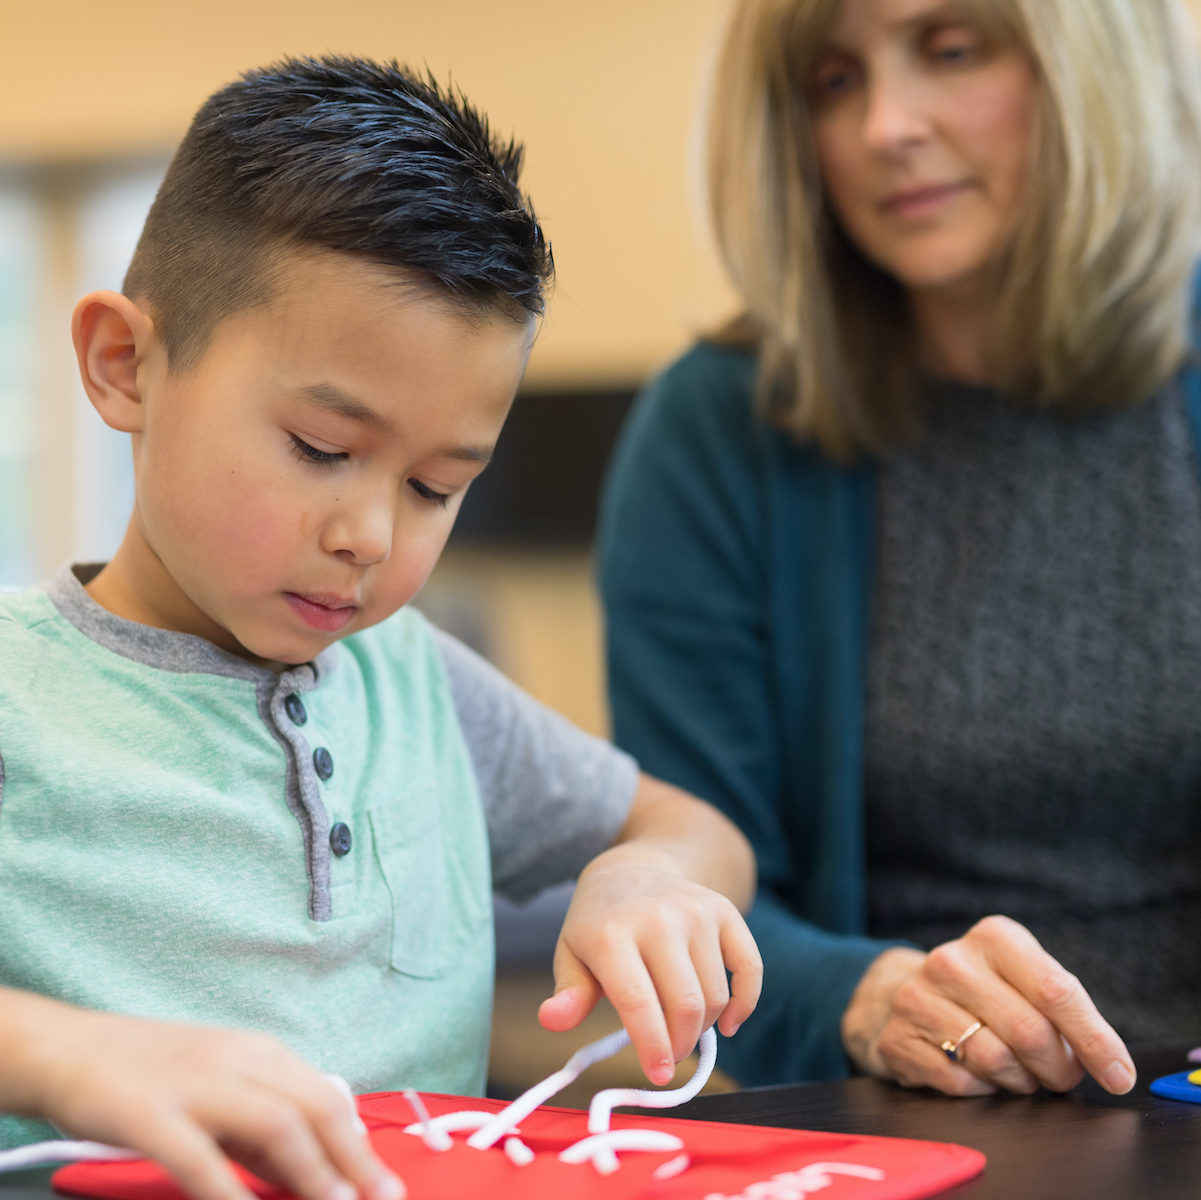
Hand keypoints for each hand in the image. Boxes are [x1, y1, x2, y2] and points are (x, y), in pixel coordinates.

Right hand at [4, 994, 403, 1199]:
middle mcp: (239, 1062)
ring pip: (275, 1124)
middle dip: (353, 1160)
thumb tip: (307, 1177)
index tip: (385, 1185)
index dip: (361, 1144)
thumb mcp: (220, 1090)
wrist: (74, 1048)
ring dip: (312, 1172)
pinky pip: (200, 1157)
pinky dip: (230, 1192)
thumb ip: (262, 1133)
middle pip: (315, 1107)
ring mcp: (197, 1085)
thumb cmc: (154, 1076)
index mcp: (261, 1055)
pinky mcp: (151, 1113)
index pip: (327, 1098)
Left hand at [537, 845, 762, 1085]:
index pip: (637, 1001)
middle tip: (668, 1056)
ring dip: (703, 1027)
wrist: (631, 870)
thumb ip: (568, 992)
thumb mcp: (572, 954)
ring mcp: (695, 911)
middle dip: (679, 1044)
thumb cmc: (598, 925)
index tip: (658, 1075)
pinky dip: (744, 1004)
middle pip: (685, 1003)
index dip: (652, 1045)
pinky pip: (750, 967)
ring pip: (714, 994)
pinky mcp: (724, 911)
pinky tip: (728, 1022)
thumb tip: (552, 1019)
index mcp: (611, 933)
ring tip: (681, 1027)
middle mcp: (658, 917)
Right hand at [840, 916, 1135, 1096]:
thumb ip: (1066, 1010)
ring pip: (997, 1062)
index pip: (1056, 990)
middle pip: (1030, 1033)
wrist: (903, 991)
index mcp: (994, 938)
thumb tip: (1113, 1066)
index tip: (1119, 1076)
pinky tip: (980, 1072)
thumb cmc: (987, 990)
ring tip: (1019, 1071)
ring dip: (1022, 1081)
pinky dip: (984, 1089)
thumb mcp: (1025, 978)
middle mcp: (951, 961)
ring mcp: (918, 998)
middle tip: (1060, 1076)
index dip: (1094, 1040)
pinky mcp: (898, 1038)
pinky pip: (962, 1083)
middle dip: (1059, 1069)